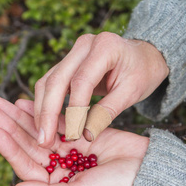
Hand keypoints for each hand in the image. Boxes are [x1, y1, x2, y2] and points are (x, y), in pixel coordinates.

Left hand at [0, 96, 148, 185]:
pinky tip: (25, 101)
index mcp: (53, 185)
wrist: (147, 170)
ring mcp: (66, 150)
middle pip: (27, 144)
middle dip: (9, 126)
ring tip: (1, 101)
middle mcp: (56, 168)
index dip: (9, 148)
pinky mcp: (77, 134)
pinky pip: (55, 121)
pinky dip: (41, 111)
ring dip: (20, 116)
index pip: (25, 165)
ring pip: (37, 130)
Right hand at [34, 32, 168, 147]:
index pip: (81, 82)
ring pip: (47, 82)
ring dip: (41, 111)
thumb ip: (108, 112)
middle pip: (55, 80)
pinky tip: (44, 124)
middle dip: (47, 113)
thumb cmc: (143, 72)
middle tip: (44, 140)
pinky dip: (45, 105)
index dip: (74, 111)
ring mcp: (72, 52)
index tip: (71, 136)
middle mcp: (84, 45)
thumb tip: (85, 136)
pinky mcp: (66, 63)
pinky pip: (49, 84)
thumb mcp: (132, 92)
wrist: (143, 56)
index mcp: (105, 46)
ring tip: (42, 137)